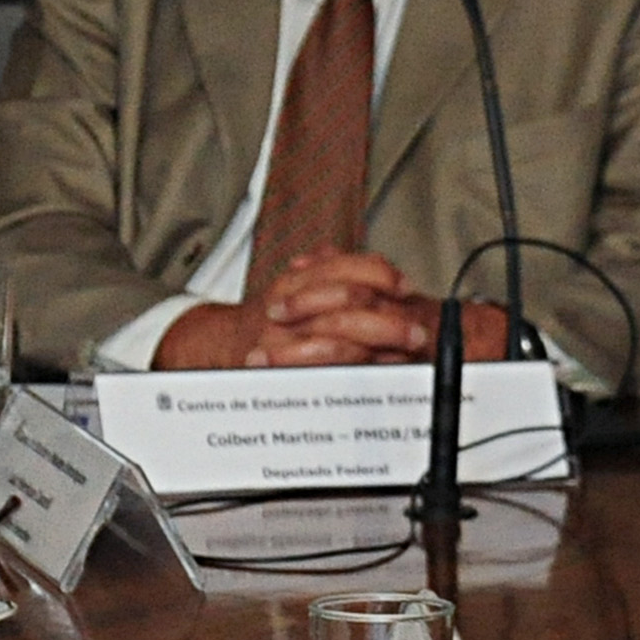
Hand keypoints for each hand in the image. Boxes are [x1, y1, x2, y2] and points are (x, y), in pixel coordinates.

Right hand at [150, 251, 434, 369]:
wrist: (222, 345)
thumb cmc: (269, 319)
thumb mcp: (300, 285)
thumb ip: (336, 273)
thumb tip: (385, 271)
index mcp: (297, 279)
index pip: (345, 267)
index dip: (381, 275)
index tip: (406, 288)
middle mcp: (289, 305)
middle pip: (347, 302)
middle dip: (389, 317)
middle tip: (417, 330)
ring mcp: (283, 339)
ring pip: (337, 340)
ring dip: (378, 347)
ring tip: (403, 352)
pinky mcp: (280, 370)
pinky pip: (322, 372)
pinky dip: (353, 372)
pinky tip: (373, 372)